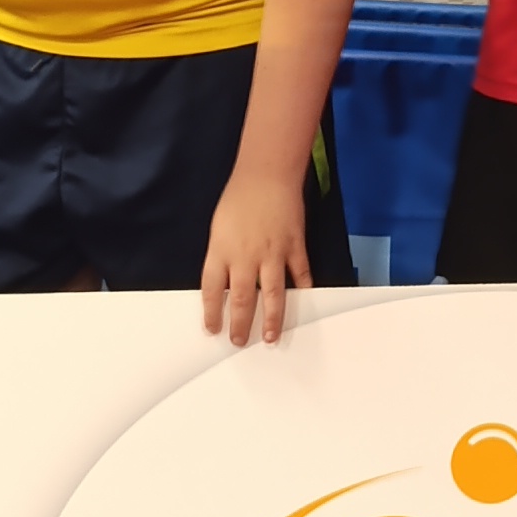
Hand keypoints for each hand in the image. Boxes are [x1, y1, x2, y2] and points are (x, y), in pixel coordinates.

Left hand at [203, 163, 311, 345]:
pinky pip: (300, 274)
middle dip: (240, 324)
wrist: (267, 175)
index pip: (212, 291)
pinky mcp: (294, 246)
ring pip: (272, 294)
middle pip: (241, 299)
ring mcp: (272, 253)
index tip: (212, 330)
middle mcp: (245, 256)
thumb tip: (224, 286)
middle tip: (239, 341)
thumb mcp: (219, 229)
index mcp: (221, 251)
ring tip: (270, 337)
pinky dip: (304, 290)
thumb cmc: (238, 199)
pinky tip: (304, 303)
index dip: (211, 313)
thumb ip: (222, 258)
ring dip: (271, 318)